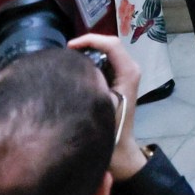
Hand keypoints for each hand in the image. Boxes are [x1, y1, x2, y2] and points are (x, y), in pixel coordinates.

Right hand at [66, 34, 150, 180]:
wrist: (120, 153)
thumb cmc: (110, 132)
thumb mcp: (100, 105)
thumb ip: (91, 83)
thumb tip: (70, 66)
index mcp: (128, 72)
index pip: (111, 44)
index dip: (90, 40)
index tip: (68, 47)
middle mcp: (129, 70)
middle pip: (108, 46)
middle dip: (87, 45)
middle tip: (64, 53)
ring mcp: (125, 76)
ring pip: (105, 54)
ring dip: (87, 53)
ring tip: (65, 60)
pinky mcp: (118, 83)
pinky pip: (103, 64)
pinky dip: (89, 63)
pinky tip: (74, 71)